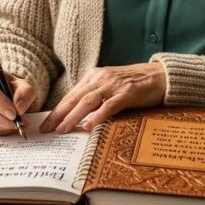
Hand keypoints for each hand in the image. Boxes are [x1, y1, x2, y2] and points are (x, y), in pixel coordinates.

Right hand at [0, 66, 35, 135]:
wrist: (5, 92)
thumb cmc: (12, 87)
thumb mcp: (23, 85)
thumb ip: (25, 93)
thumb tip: (19, 108)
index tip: (13, 113)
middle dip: (1, 118)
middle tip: (15, 122)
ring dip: (0, 126)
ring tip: (12, 124)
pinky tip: (4, 125)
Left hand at [40, 62, 165, 132]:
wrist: (159, 75)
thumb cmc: (133, 84)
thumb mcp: (108, 86)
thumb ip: (94, 95)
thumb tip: (75, 114)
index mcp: (93, 76)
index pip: (71, 95)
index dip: (57, 109)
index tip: (46, 123)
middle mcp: (100, 78)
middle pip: (75, 97)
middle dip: (59, 114)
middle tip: (47, 129)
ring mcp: (114, 85)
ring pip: (88, 101)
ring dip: (73, 116)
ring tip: (63, 129)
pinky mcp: (128, 93)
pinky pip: (110, 105)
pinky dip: (98, 115)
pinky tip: (89, 125)